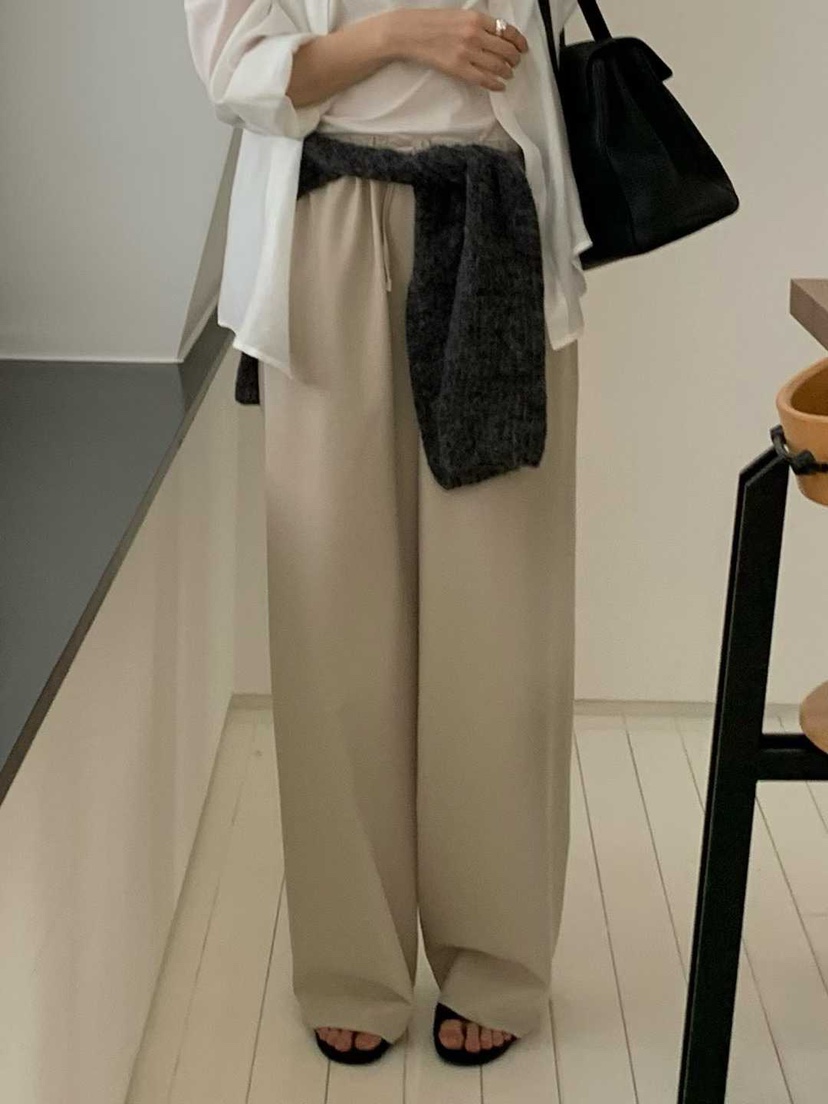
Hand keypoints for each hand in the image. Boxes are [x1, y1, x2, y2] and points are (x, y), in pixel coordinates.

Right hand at [386, 8, 528, 91]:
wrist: (410, 33)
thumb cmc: (432, 23)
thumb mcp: (459, 15)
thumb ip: (478, 24)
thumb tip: (497, 36)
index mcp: (476, 18)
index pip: (507, 30)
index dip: (519, 41)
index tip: (523, 48)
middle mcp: (475, 35)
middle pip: (506, 50)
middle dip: (515, 58)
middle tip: (516, 63)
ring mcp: (467, 53)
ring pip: (498, 66)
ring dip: (507, 72)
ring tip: (509, 74)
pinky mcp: (458, 69)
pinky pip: (484, 79)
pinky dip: (496, 84)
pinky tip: (500, 86)